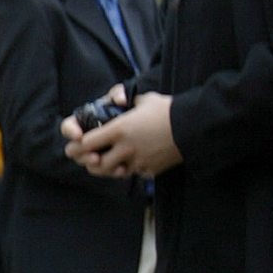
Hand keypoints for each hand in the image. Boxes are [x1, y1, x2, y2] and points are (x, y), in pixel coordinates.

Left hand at [63, 90, 178, 178]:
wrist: (194, 126)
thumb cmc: (168, 110)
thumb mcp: (144, 99)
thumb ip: (126, 101)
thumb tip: (118, 99)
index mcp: (119, 129)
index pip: (86, 143)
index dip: (79, 144)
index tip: (79, 143)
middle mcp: (126, 148)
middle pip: (95, 164)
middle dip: (89, 161)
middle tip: (88, 157)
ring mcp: (138, 161)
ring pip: (113, 172)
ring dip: (107, 168)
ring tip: (107, 161)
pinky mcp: (150, 170)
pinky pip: (133, 173)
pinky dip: (129, 169)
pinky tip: (130, 161)